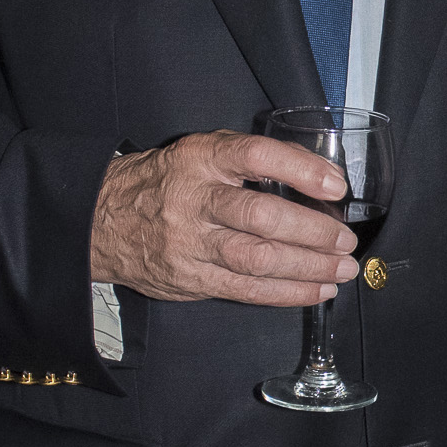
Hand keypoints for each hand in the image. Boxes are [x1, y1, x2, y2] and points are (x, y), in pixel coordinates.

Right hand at [89, 130, 357, 306]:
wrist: (102, 220)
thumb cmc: (166, 182)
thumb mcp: (201, 153)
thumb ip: (250, 160)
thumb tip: (318, 174)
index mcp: (200, 159)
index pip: (254, 157)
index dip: (299, 170)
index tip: (335, 185)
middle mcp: (193, 199)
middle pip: (260, 216)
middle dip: (312, 231)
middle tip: (344, 240)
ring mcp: (190, 243)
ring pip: (257, 258)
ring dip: (308, 267)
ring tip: (341, 269)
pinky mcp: (191, 279)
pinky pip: (246, 290)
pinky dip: (287, 293)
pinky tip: (316, 291)